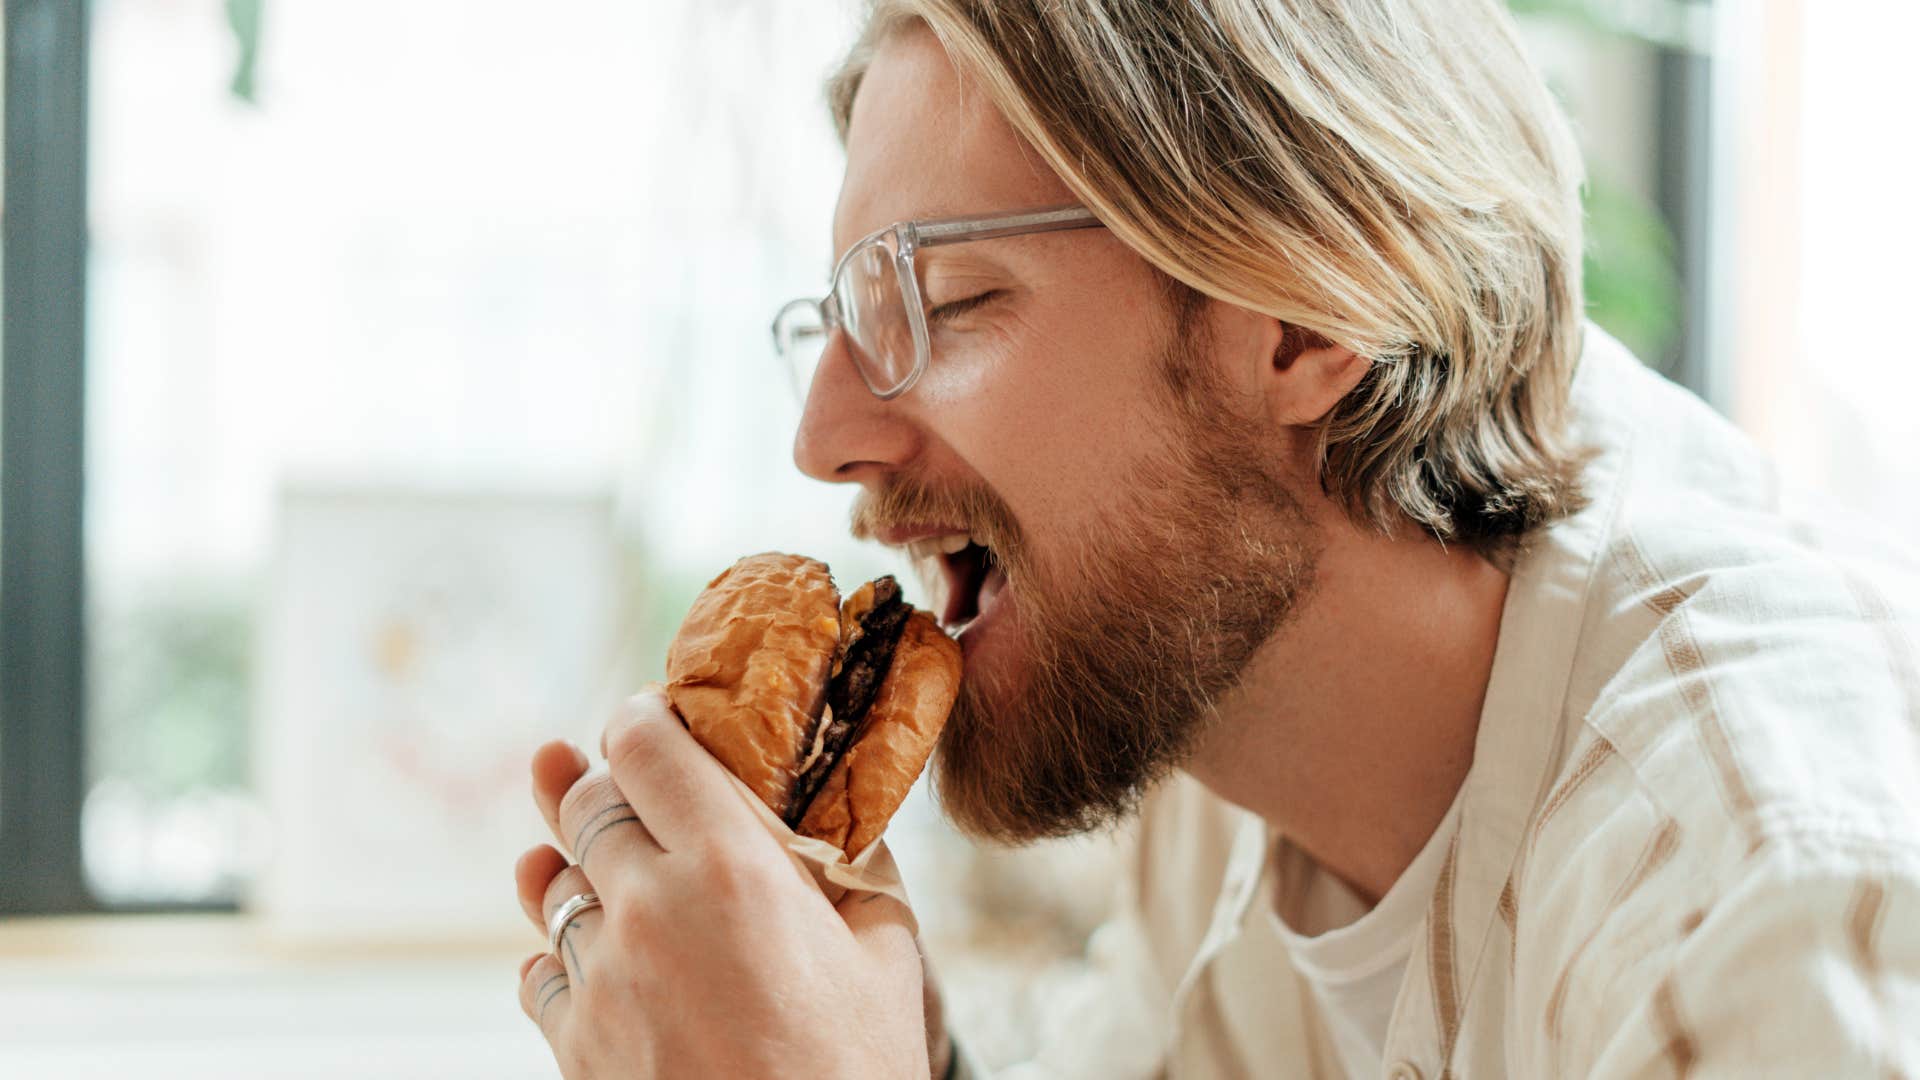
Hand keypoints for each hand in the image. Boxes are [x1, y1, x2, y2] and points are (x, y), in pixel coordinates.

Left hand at [511, 689, 930, 1077]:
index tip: (649, 717)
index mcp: (733, 866)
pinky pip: (540, 971)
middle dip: (600, 782)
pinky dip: (560, 953)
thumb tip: (846, 810)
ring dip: (574, 866)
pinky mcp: (572, 1042)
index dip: (639, 718)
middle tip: (623, 782)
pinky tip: (590, 954)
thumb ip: (856, 866)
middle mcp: (649, 906)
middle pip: (584, 803)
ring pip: (554, 886)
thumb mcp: (885, 950)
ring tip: (590, 862)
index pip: (643, 745)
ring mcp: (600, 977)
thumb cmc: (856, 1070)